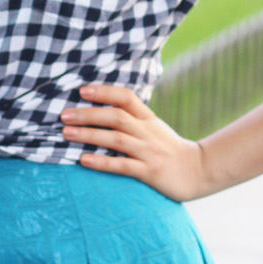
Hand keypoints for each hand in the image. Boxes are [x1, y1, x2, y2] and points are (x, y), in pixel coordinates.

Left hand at [60, 83, 210, 202]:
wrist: (198, 171)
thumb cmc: (169, 149)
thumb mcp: (154, 128)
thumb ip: (134, 119)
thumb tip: (102, 109)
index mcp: (148, 119)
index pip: (126, 98)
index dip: (104, 92)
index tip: (82, 90)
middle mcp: (148, 132)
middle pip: (116, 117)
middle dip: (88, 114)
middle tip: (64, 115)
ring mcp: (149, 152)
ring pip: (116, 140)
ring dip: (89, 135)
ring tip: (66, 133)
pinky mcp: (149, 172)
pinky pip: (122, 166)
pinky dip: (101, 162)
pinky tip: (83, 160)